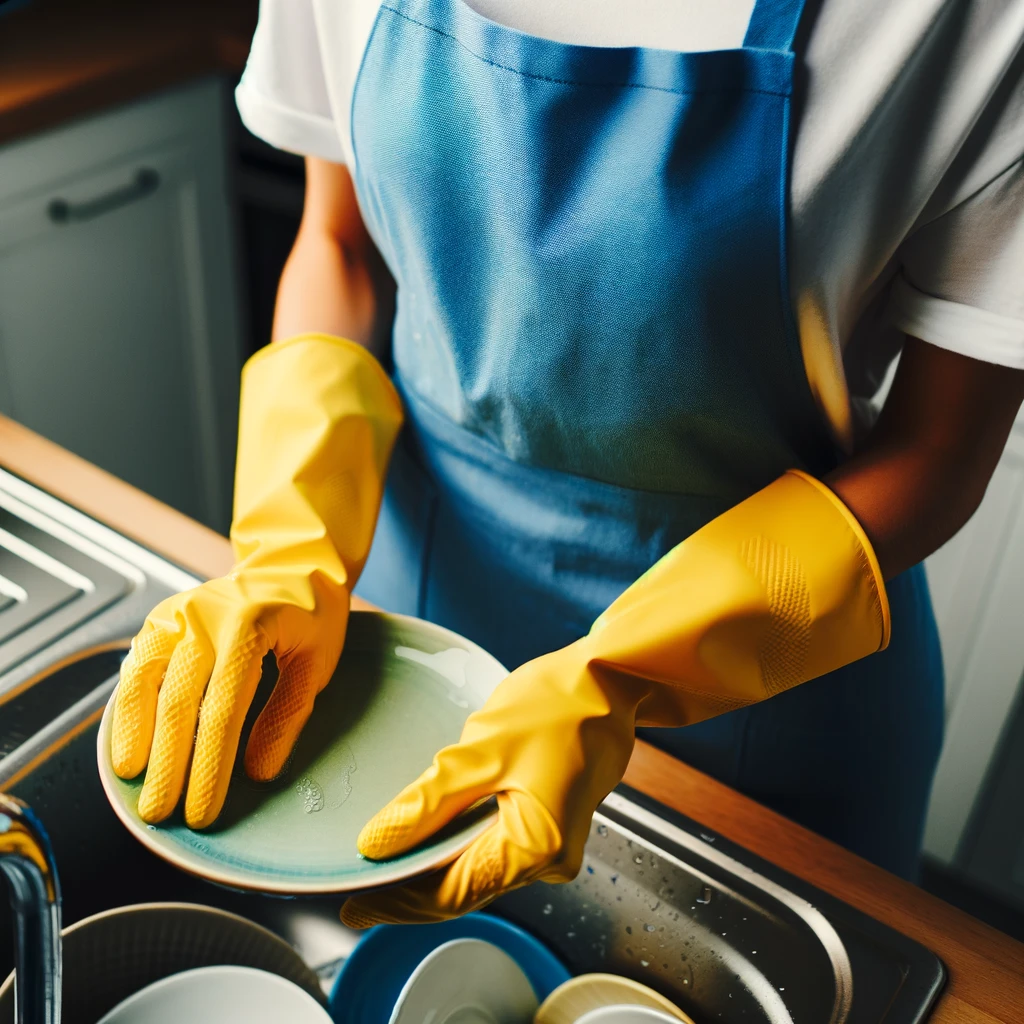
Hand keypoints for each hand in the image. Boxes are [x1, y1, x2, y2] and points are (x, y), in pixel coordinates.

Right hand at [110, 333, 402, 829]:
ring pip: (150, 682)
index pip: (228, 710)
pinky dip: (128, 700)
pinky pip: (141, 660)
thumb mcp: (323, 654)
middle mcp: (212, 617)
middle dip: (171, 763)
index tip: (207, 812)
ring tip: (127, 782)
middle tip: (163, 813)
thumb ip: (291, 710)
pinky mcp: (176, 612)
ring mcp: (187, 611)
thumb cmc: (321, 593)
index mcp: (255, 626)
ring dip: (137, 736)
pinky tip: (121, 734)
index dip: (212, 767)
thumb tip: (265, 766)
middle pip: (181, 703)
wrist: (301, 534)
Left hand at [340, 642, 637, 925]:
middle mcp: (548, 860)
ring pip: (478, 867)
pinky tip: (428, 835)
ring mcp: (552, 843)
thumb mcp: (484, 750)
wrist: (609, 678)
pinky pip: (495, 845)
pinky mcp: (550, 822)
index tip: (354, 904)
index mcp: (534, 850)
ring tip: (384, 863)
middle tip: (358, 888)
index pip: (450, 894)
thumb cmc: (556, 706)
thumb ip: (429, 802)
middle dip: (410, 888)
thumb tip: (379, 842)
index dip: (396, 902)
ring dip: (433, 865)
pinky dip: (459, 843)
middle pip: (464, 888)